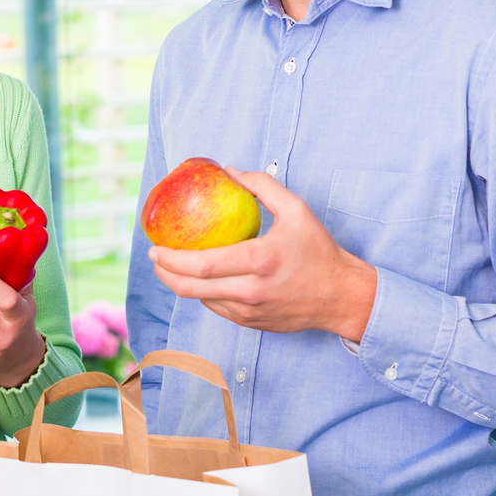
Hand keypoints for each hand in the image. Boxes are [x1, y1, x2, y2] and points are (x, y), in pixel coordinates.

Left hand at [148, 167, 377, 339]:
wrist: (341, 297)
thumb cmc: (319, 252)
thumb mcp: (296, 210)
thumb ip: (262, 187)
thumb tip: (230, 171)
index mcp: (259, 261)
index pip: (202, 266)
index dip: (171, 259)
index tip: (156, 246)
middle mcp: (251, 291)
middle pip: (191, 289)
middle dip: (164, 273)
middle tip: (154, 257)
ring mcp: (249, 311)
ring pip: (201, 301)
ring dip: (180, 284)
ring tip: (171, 266)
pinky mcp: (251, 323)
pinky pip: (217, 308)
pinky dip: (202, 293)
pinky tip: (199, 279)